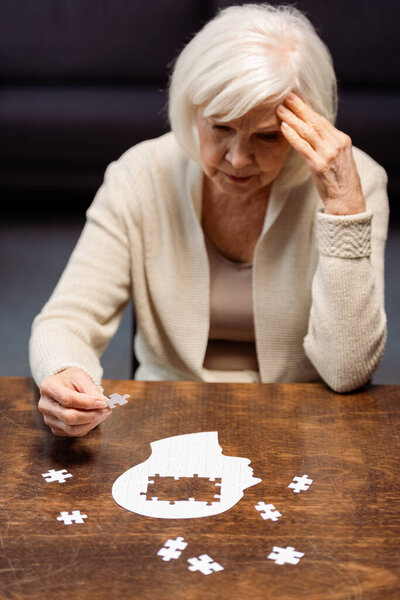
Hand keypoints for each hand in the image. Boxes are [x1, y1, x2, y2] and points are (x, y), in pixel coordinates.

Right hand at [38, 367, 110, 436]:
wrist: (63, 384)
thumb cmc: (72, 379)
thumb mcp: (81, 377)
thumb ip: (91, 390)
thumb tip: (103, 403)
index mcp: (48, 387)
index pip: (68, 399)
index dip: (87, 403)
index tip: (103, 403)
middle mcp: (45, 404)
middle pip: (68, 417)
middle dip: (91, 415)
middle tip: (107, 409)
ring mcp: (48, 418)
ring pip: (71, 428)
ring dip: (92, 422)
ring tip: (103, 413)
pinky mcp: (55, 428)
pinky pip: (73, 433)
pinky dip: (87, 427)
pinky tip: (95, 418)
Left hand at [277, 93, 365, 214]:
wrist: (347, 200)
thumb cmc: (341, 181)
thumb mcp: (339, 158)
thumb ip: (328, 145)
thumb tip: (313, 135)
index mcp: (342, 139)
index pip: (322, 120)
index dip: (307, 109)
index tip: (296, 100)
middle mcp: (336, 144)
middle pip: (314, 121)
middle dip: (299, 108)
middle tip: (286, 97)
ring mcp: (328, 154)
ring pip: (307, 131)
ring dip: (292, 118)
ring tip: (280, 109)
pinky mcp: (319, 165)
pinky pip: (303, 147)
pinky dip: (292, 136)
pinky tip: (283, 127)